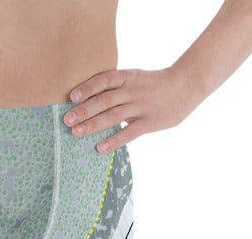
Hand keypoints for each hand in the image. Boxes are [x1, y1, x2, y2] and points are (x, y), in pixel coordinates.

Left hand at [63, 67, 198, 152]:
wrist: (186, 85)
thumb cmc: (155, 84)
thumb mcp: (136, 78)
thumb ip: (118, 86)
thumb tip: (93, 98)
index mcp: (128, 77)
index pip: (104, 80)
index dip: (87, 87)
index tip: (72, 97)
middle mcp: (132, 91)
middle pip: (104, 100)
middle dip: (84, 110)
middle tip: (66, 120)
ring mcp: (141, 107)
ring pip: (113, 116)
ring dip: (93, 125)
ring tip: (76, 132)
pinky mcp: (149, 122)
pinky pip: (128, 133)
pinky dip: (113, 141)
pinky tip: (100, 148)